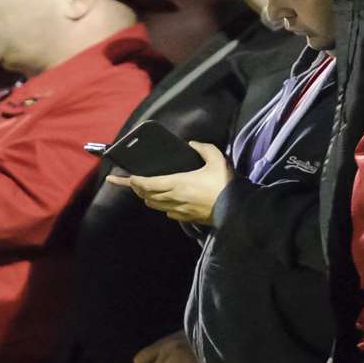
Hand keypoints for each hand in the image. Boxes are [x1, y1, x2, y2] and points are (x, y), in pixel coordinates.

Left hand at [107, 140, 232, 225]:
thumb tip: (192, 144)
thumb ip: (204, 148)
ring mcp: (180, 210)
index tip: (127, 177)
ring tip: (145, 192)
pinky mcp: (187, 218)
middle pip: (147, 196)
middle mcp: (174, 198)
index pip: (147, 184)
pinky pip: (168, 213)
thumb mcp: (217, 159)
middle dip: (137, 189)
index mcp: (177, 183)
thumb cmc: (225, 184)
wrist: (236, 209)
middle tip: (131, 183)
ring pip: (155, 206)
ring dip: (148, 198)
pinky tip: (167, 202)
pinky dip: (163, 207)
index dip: (134, 181)